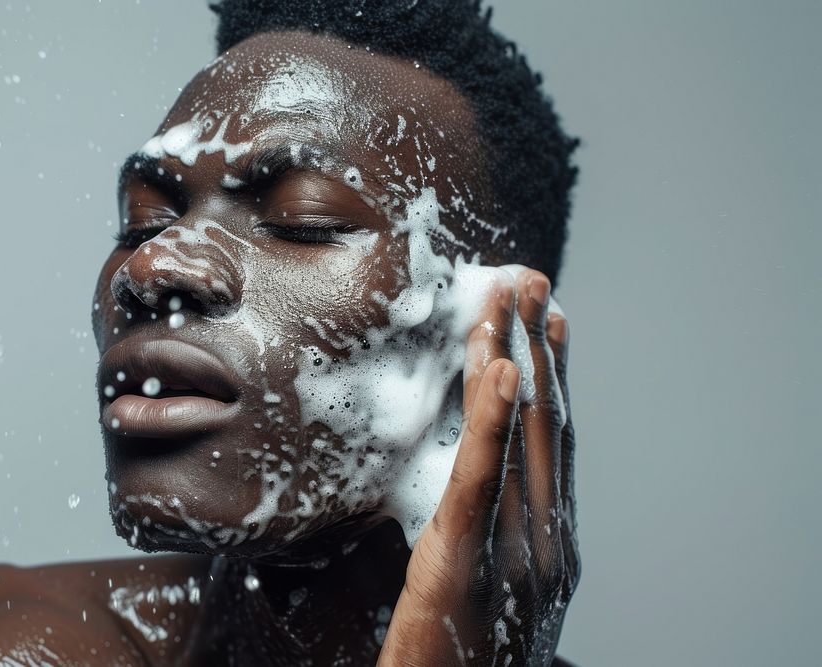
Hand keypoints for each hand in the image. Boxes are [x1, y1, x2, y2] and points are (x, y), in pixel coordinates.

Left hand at [379, 269, 579, 665]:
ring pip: (519, 442)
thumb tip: (488, 493)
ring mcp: (521, 556)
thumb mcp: (496, 598)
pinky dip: (492, 422)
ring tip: (507, 301)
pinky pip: (482, 481)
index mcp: (555, 548)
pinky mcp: (469, 564)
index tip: (545, 324)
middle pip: (543, 428)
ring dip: (513, 362)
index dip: (552, 379)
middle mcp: (551, 544)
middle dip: (536, 351)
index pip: (553, 447)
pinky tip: (498, 372)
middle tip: (528, 282)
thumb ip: (500, 542)